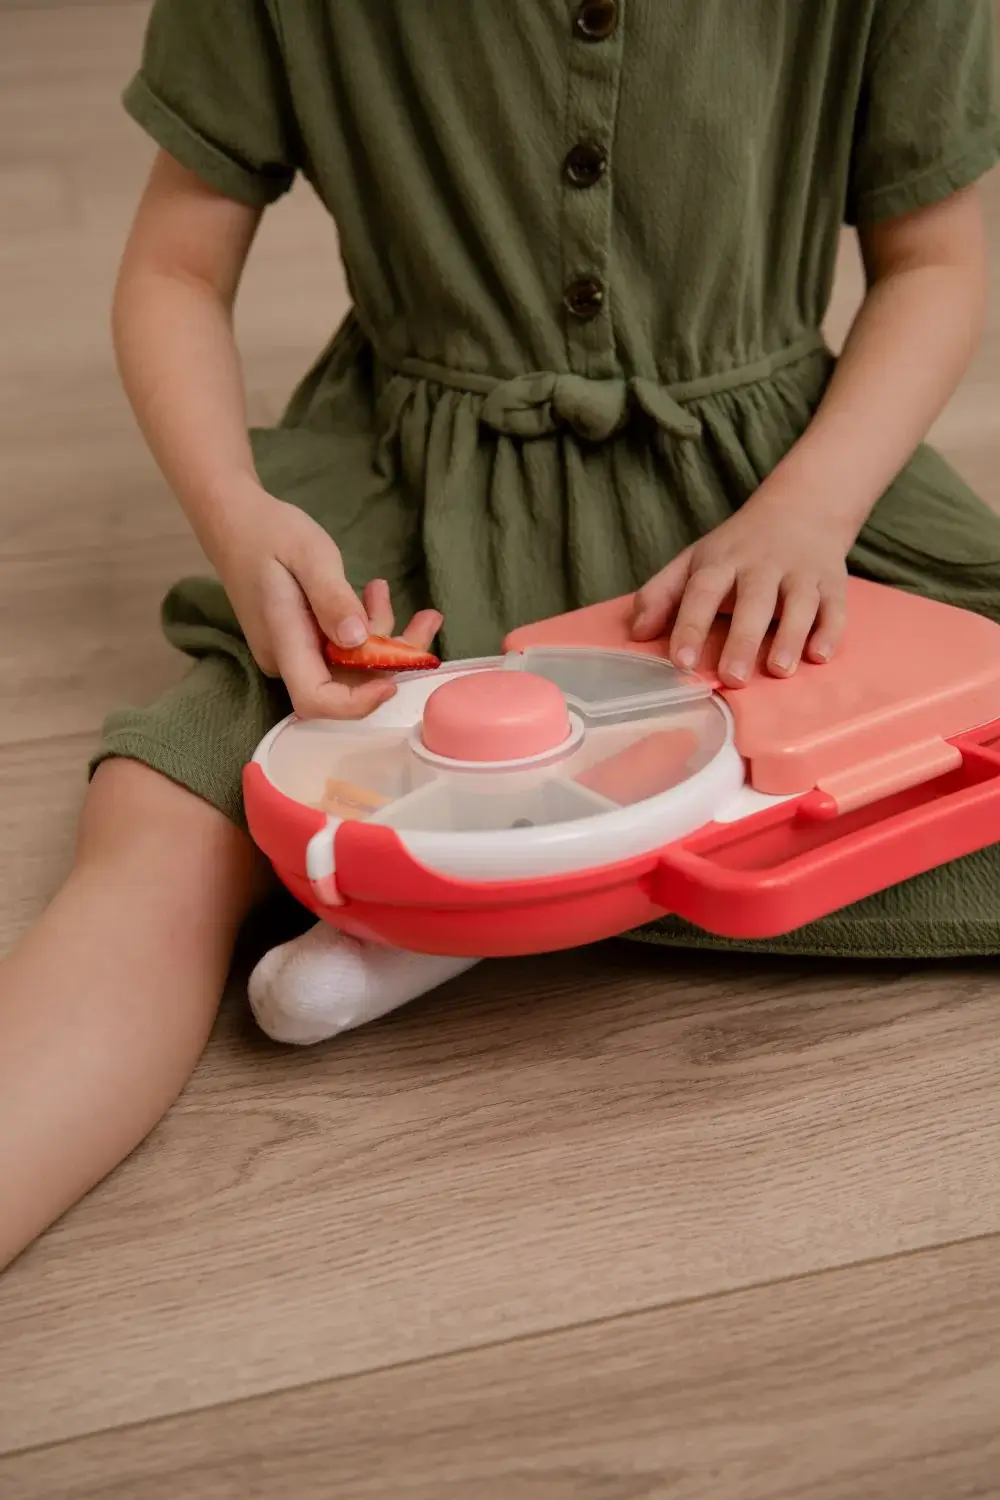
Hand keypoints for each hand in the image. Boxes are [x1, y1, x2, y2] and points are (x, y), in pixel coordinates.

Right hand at [212, 487, 441, 717]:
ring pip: (349, 664)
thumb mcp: (309, 554)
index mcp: (283, 640)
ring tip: (387, 590)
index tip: (393, 679)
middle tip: (426, 619)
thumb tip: (358, 640)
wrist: (234, 520)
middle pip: (344, 684)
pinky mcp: (302, 641)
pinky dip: (366, 627)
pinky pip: (342, 648)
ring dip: (383, 637)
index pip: (317, 698)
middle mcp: (287, 658)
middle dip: (391, 659)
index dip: (357, 702)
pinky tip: (374, 593)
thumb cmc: (270, 531)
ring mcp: (294, 651)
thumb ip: (332, 598)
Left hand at [631, 491, 849, 688]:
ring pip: (798, 604)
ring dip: (790, 637)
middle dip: (743, 640)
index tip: (680, 661)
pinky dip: (830, 631)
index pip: (702, 592)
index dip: (689, 626)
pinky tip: (819, 656)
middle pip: (754, 602)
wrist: (803, 506)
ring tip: (779, 671)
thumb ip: (661, 594)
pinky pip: (835, 607)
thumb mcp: (695, 561)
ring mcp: (801, 573)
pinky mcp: (832, 583)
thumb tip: (635, 634)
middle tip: (732, 678)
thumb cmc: (738, 547)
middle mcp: (762, 566)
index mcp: (722, 562)